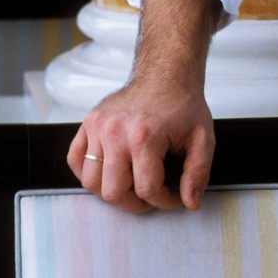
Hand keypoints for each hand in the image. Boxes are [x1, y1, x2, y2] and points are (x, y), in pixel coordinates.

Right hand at [68, 77, 214, 213]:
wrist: (166, 75)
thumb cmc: (183, 105)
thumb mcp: (203, 138)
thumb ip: (198, 172)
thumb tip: (191, 202)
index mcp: (145, 136)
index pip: (147, 189)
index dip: (164, 201)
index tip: (174, 196)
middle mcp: (116, 132)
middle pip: (113, 191)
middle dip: (136, 202)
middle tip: (151, 194)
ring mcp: (98, 126)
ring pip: (91, 182)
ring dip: (112, 191)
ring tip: (132, 184)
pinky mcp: (88, 122)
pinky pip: (75, 160)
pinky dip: (88, 173)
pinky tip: (109, 171)